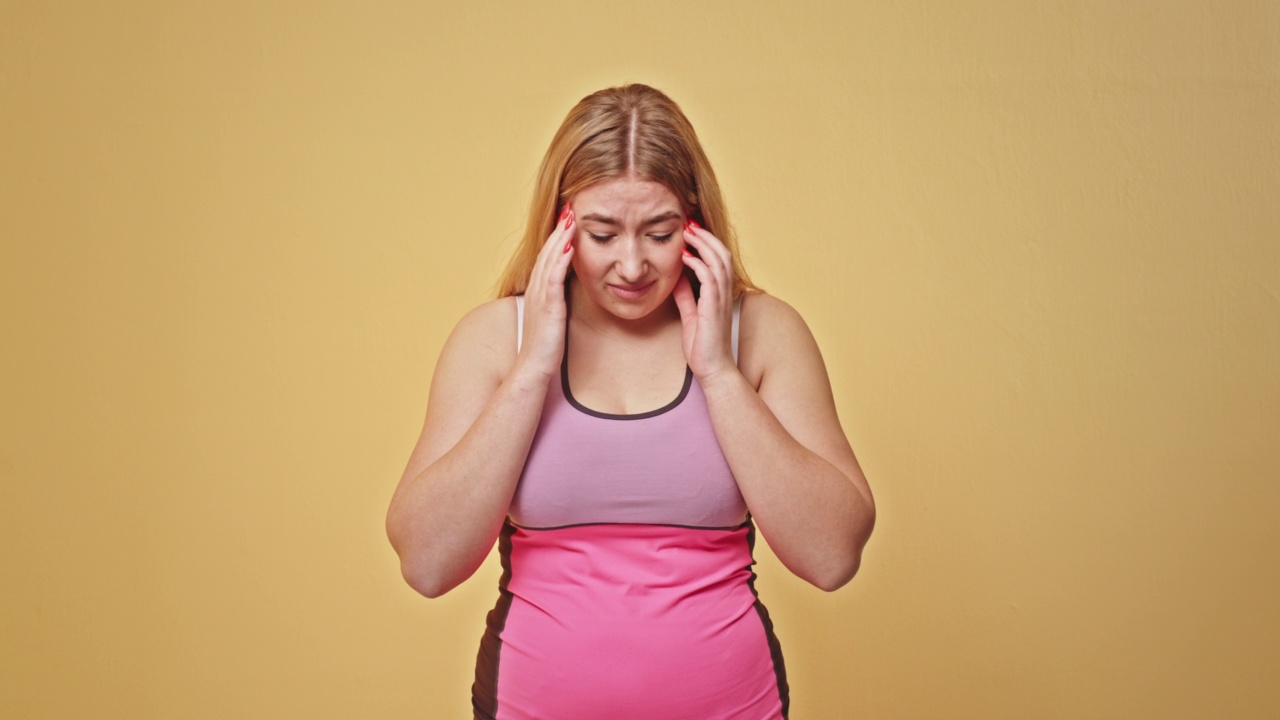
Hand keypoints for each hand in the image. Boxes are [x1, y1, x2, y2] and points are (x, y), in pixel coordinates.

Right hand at [515, 205, 575, 381]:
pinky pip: (554, 278)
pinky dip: (560, 260)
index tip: (568, 219)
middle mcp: (537, 290)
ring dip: (560, 238)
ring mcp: (541, 298)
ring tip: (571, 217)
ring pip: (550, 260)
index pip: (548, 258)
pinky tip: (569, 245)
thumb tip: (566, 295)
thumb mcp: (551, 320)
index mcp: (539, 292)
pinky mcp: (548, 307)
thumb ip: (557, 304)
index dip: (557, 237)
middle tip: (571, 207)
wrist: (532, 370)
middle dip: (559, 229)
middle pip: (547, 252)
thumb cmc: (544, 349)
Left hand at [672, 219, 737, 382]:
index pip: (718, 260)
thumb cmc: (703, 346)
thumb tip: (677, 278)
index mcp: (720, 293)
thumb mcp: (691, 315)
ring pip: (718, 261)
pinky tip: (685, 256)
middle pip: (721, 254)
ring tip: (688, 232)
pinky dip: (698, 264)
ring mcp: (721, 298)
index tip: (691, 231)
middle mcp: (724, 292)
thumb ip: (686, 295)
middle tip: (689, 224)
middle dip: (706, 236)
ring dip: (703, 244)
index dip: (707, 243)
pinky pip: (709, 277)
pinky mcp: (714, 306)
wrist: (713, 369)